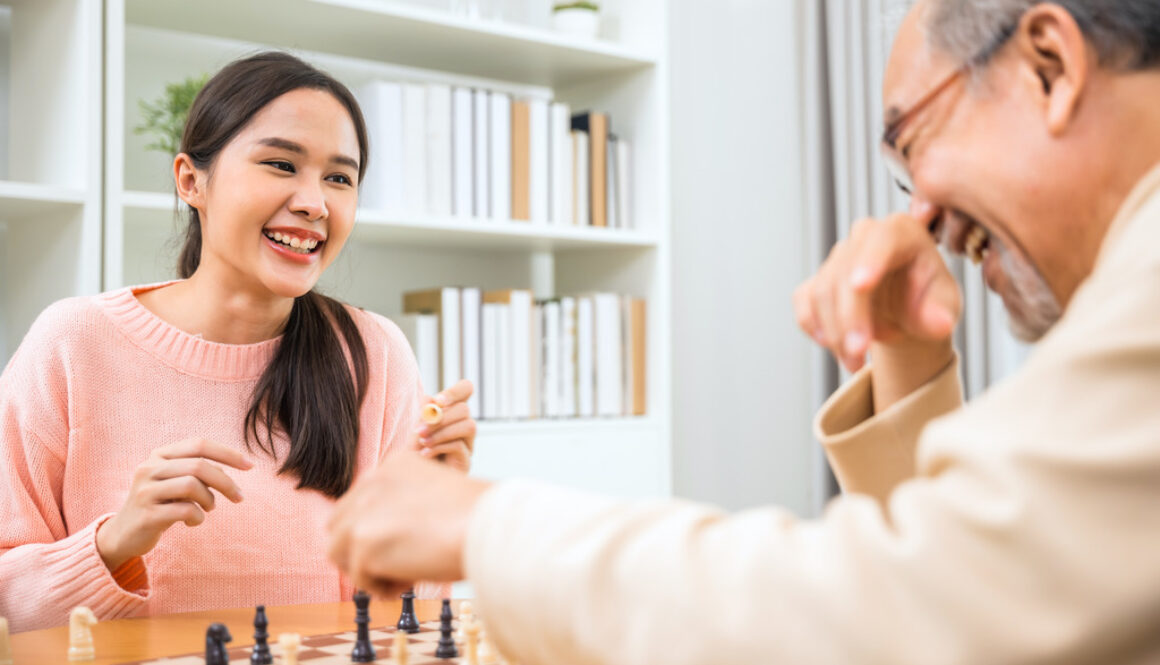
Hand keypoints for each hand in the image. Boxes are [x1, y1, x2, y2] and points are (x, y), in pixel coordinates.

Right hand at [96, 438, 251, 570]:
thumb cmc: (161, 504)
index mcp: (159, 455)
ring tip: (208, 509)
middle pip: (199, 466)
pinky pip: (185, 510)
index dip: (228, 453)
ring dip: (210, 500)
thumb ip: (199, 472)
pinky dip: (198, 517)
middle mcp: (149, 468)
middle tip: (239, 497)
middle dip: (226, 482)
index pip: (199, 444)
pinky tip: (193, 522)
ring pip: (192, 485)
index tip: (250, 466)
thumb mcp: (178, 483)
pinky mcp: (146, 515)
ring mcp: (145, 491)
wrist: (124, 535)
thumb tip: (232, 468)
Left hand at [328, 451, 490, 596]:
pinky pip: (359, 577)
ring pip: (338, 551)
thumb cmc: (479, 518)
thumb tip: (386, 540)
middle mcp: (372, 480)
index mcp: (393, 464)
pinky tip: (412, 580)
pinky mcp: (364, 541)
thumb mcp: (436, 497)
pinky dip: (382, 587)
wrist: (491, 526)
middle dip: (360, 550)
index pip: (358, 502)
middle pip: (338, 525)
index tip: (403, 546)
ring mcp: (365, 510)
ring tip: (405, 575)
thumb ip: (406, 507)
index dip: (374, 530)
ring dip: (368, 569)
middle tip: (396, 566)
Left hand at [417, 379, 475, 472]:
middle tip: (420, 429)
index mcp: (451, 413)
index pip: (466, 390)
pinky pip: (460, 446)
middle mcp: (463, 426)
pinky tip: (425, 454)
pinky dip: (441, 447)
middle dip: (441, 417)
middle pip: (465, 409)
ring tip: (423, 442)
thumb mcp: (416, 430)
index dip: (456, 391)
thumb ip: (424, 415)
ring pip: (469, 426)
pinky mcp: (466, 461)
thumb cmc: (414, 455)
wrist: (411, 481)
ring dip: (442, 432)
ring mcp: (467, 444)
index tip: (438, 401)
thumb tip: (430, 397)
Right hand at [793, 207, 959, 404]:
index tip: (860, 286)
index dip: (870, 261)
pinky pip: (804, 302)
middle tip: (858, 353)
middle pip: (844, 271)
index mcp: (901, 232)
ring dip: (834, 332)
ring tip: (855, 363)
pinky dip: (815, 328)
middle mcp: (865, 237)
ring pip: (821, 292)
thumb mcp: (945, 306)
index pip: (882, 239)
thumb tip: (940, 323)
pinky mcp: (816, 279)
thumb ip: (941, 313)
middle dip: (848, 316)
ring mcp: (837, 257)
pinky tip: (834, 347)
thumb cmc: (929, 300)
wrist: (907, 311)